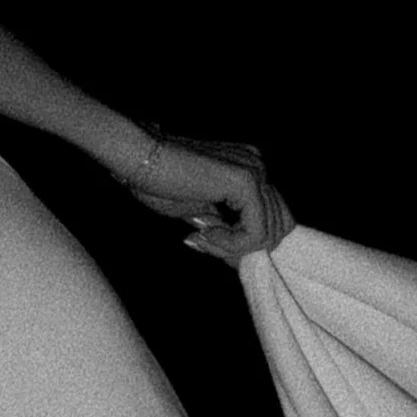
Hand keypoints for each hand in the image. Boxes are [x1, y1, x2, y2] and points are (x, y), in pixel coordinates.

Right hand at [122, 131, 293, 266]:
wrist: (138, 159)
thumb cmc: (158, 183)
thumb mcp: (199, 213)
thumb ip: (223, 228)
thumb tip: (237, 258)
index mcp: (248, 170)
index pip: (271, 217)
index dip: (246, 242)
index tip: (210, 246)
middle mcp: (257, 166)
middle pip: (278, 226)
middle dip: (243, 247)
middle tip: (205, 244)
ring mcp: (255, 171)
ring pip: (268, 233)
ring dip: (232, 247)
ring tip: (201, 237)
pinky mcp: (246, 182)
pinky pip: (255, 232)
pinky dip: (231, 243)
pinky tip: (203, 232)